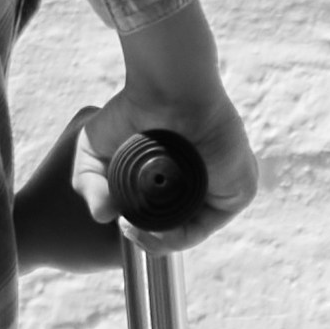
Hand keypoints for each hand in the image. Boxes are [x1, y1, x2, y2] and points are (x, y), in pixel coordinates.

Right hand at [74, 0, 258, 249]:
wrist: (168, 87)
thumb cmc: (134, 108)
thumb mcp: (96, 151)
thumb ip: (91, 185)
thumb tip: (102, 216)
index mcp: (178, 178)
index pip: (163, 219)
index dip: (138, 229)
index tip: (116, 222)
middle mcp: (202, 185)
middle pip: (175, 229)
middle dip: (147, 238)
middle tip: (124, 227)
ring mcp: (222, 188)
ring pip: (190, 231)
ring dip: (159, 241)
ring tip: (133, 230)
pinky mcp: (239, 189)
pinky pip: (207, 225)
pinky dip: (180, 234)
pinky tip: (154, 229)